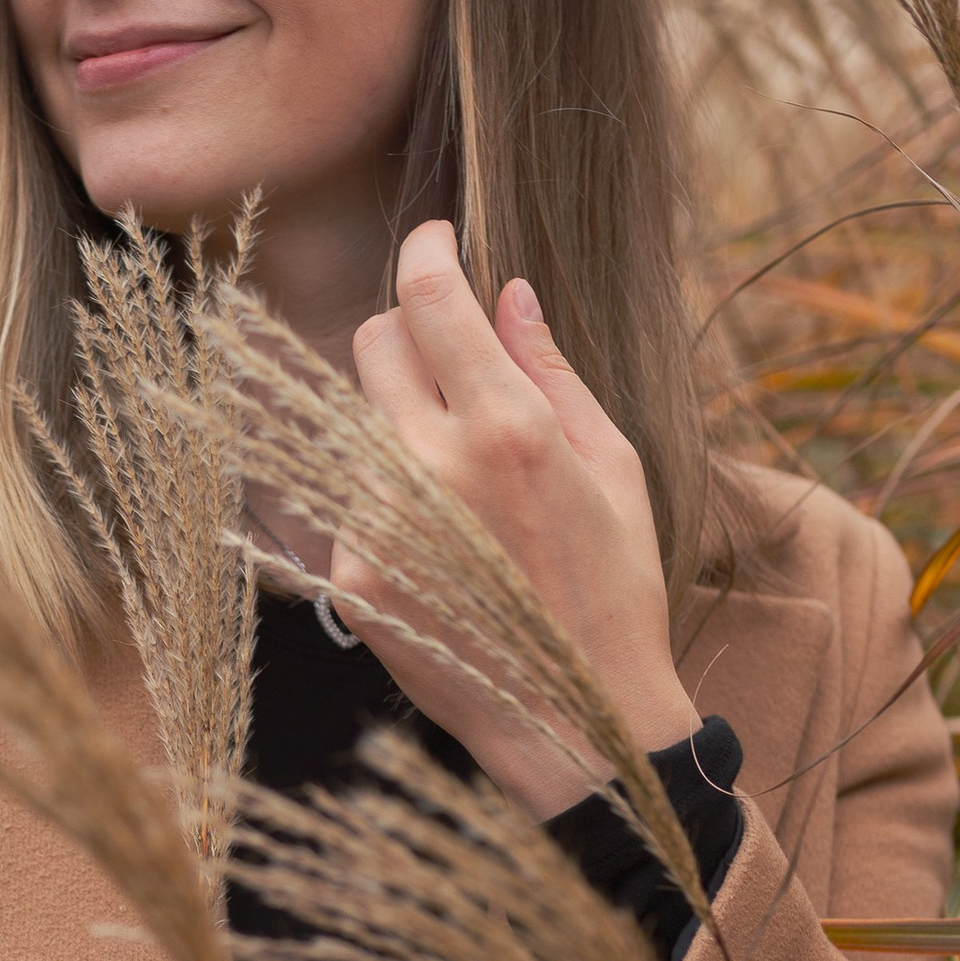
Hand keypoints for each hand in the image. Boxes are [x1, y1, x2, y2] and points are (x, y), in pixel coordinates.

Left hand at [341, 217, 696, 817]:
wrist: (574, 719)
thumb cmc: (612, 590)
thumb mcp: (613, 467)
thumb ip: (551, 370)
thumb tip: (506, 292)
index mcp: (507, 428)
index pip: (429, 298)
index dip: (426, 253)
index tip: (433, 241)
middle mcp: (430, 466)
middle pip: (373, 343)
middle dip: (408, 336)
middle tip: (452, 366)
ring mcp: (379, 522)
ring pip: (358, 421)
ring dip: (400, 426)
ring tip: (463, 488)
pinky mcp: (348, 574)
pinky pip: (346, 495)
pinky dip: (386, 496)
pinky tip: (442, 544)